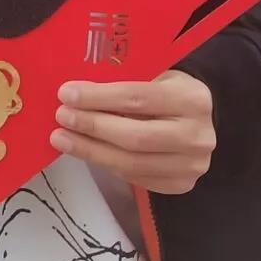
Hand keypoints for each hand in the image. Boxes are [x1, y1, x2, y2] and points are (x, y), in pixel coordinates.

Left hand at [51, 71, 215, 195]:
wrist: (199, 119)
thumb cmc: (170, 90)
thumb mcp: (156, 75)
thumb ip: (125, 83)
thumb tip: (76, 94)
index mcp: (193, 99)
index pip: (138, 98)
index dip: (99, 97)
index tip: (67, 94)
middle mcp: (198, 135)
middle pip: (134, 136)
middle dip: (92, 126)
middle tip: (61, 117)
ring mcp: (192, 165)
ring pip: (131, 163)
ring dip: (91, 150)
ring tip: (62, 139)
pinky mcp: (182, 184)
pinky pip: (135, 177)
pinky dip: (107, 163)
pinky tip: (87, 151)